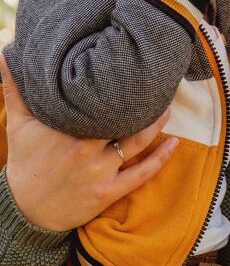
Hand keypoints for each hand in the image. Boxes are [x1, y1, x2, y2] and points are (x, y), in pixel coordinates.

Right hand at [0, 55, 178, 231]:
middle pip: (123, 121)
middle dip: (143, 104)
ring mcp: (100, 172)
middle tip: (160, 85)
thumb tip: (4, 55)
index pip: (101, 103)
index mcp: (68, 130)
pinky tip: (175, 143)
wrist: (25, 210)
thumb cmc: (26, 161)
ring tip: (168, 108)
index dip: (118, 86)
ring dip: (157, 125)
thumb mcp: (19, 124)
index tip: (132, 69)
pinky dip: (160, 159)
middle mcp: (86, 150)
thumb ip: (16, 90)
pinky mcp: (109, 192)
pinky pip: (141, 174)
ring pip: (136, 144)